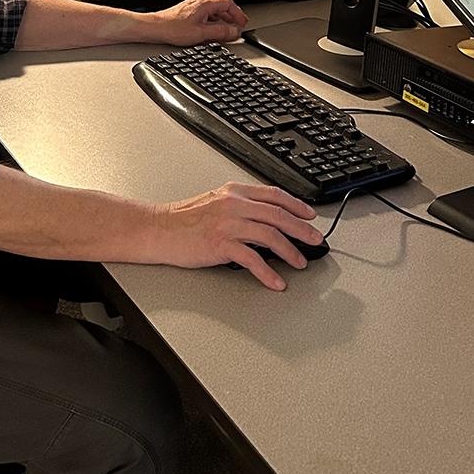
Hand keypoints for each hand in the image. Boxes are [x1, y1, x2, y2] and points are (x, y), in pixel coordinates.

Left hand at [148, 0, 247, 45]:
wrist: (154, 28)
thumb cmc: (172, 29)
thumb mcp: (201, 33)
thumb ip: (220, 32)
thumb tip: (234, 31)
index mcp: (204, 4)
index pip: (228, 3)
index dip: (237, 13)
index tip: (242, 23)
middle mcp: (198, 3)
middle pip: (221, 6)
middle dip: (231, 17)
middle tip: (237, 28)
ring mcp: (192, 8)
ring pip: (213, 11)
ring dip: (222, 21)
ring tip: (225, 32)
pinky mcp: (186, 14)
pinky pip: (204, 16)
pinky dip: (212, 23)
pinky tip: (210, 33)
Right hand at [151, 182, 321, 289]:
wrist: (158, 229)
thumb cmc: (183, 220)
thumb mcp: (215, 203)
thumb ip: (240, 207)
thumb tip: (266, 221)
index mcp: (234, 192)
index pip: (274, 195)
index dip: (296, 205)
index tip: (310, 216)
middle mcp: (234, 204)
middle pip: (278, 215)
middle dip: (301, 230)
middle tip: (315, 241)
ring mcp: (228, 224)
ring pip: (270, 235)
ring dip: (290, 251)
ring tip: (300, 262)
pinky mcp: (220, 244)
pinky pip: (252, 259)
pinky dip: (267, 272)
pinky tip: (276, 281)